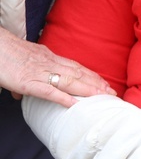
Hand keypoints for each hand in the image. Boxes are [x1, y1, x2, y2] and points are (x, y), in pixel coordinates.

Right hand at [0, 28, 114, 106]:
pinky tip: (76, 104)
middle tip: (112, 92)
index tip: (104, 82)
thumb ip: (25, 75)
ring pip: (70, 81)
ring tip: (103, 97)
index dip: (91, 75)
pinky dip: (64, 98)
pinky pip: (49, 91)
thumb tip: (20, 93)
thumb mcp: (21, 61)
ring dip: (88, 90)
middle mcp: (49, 63)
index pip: (75, 67)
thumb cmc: (3, 53)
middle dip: (96, 83)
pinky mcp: (28, 82)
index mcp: (49, 57)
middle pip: (78, 74)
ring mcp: (40, 72)